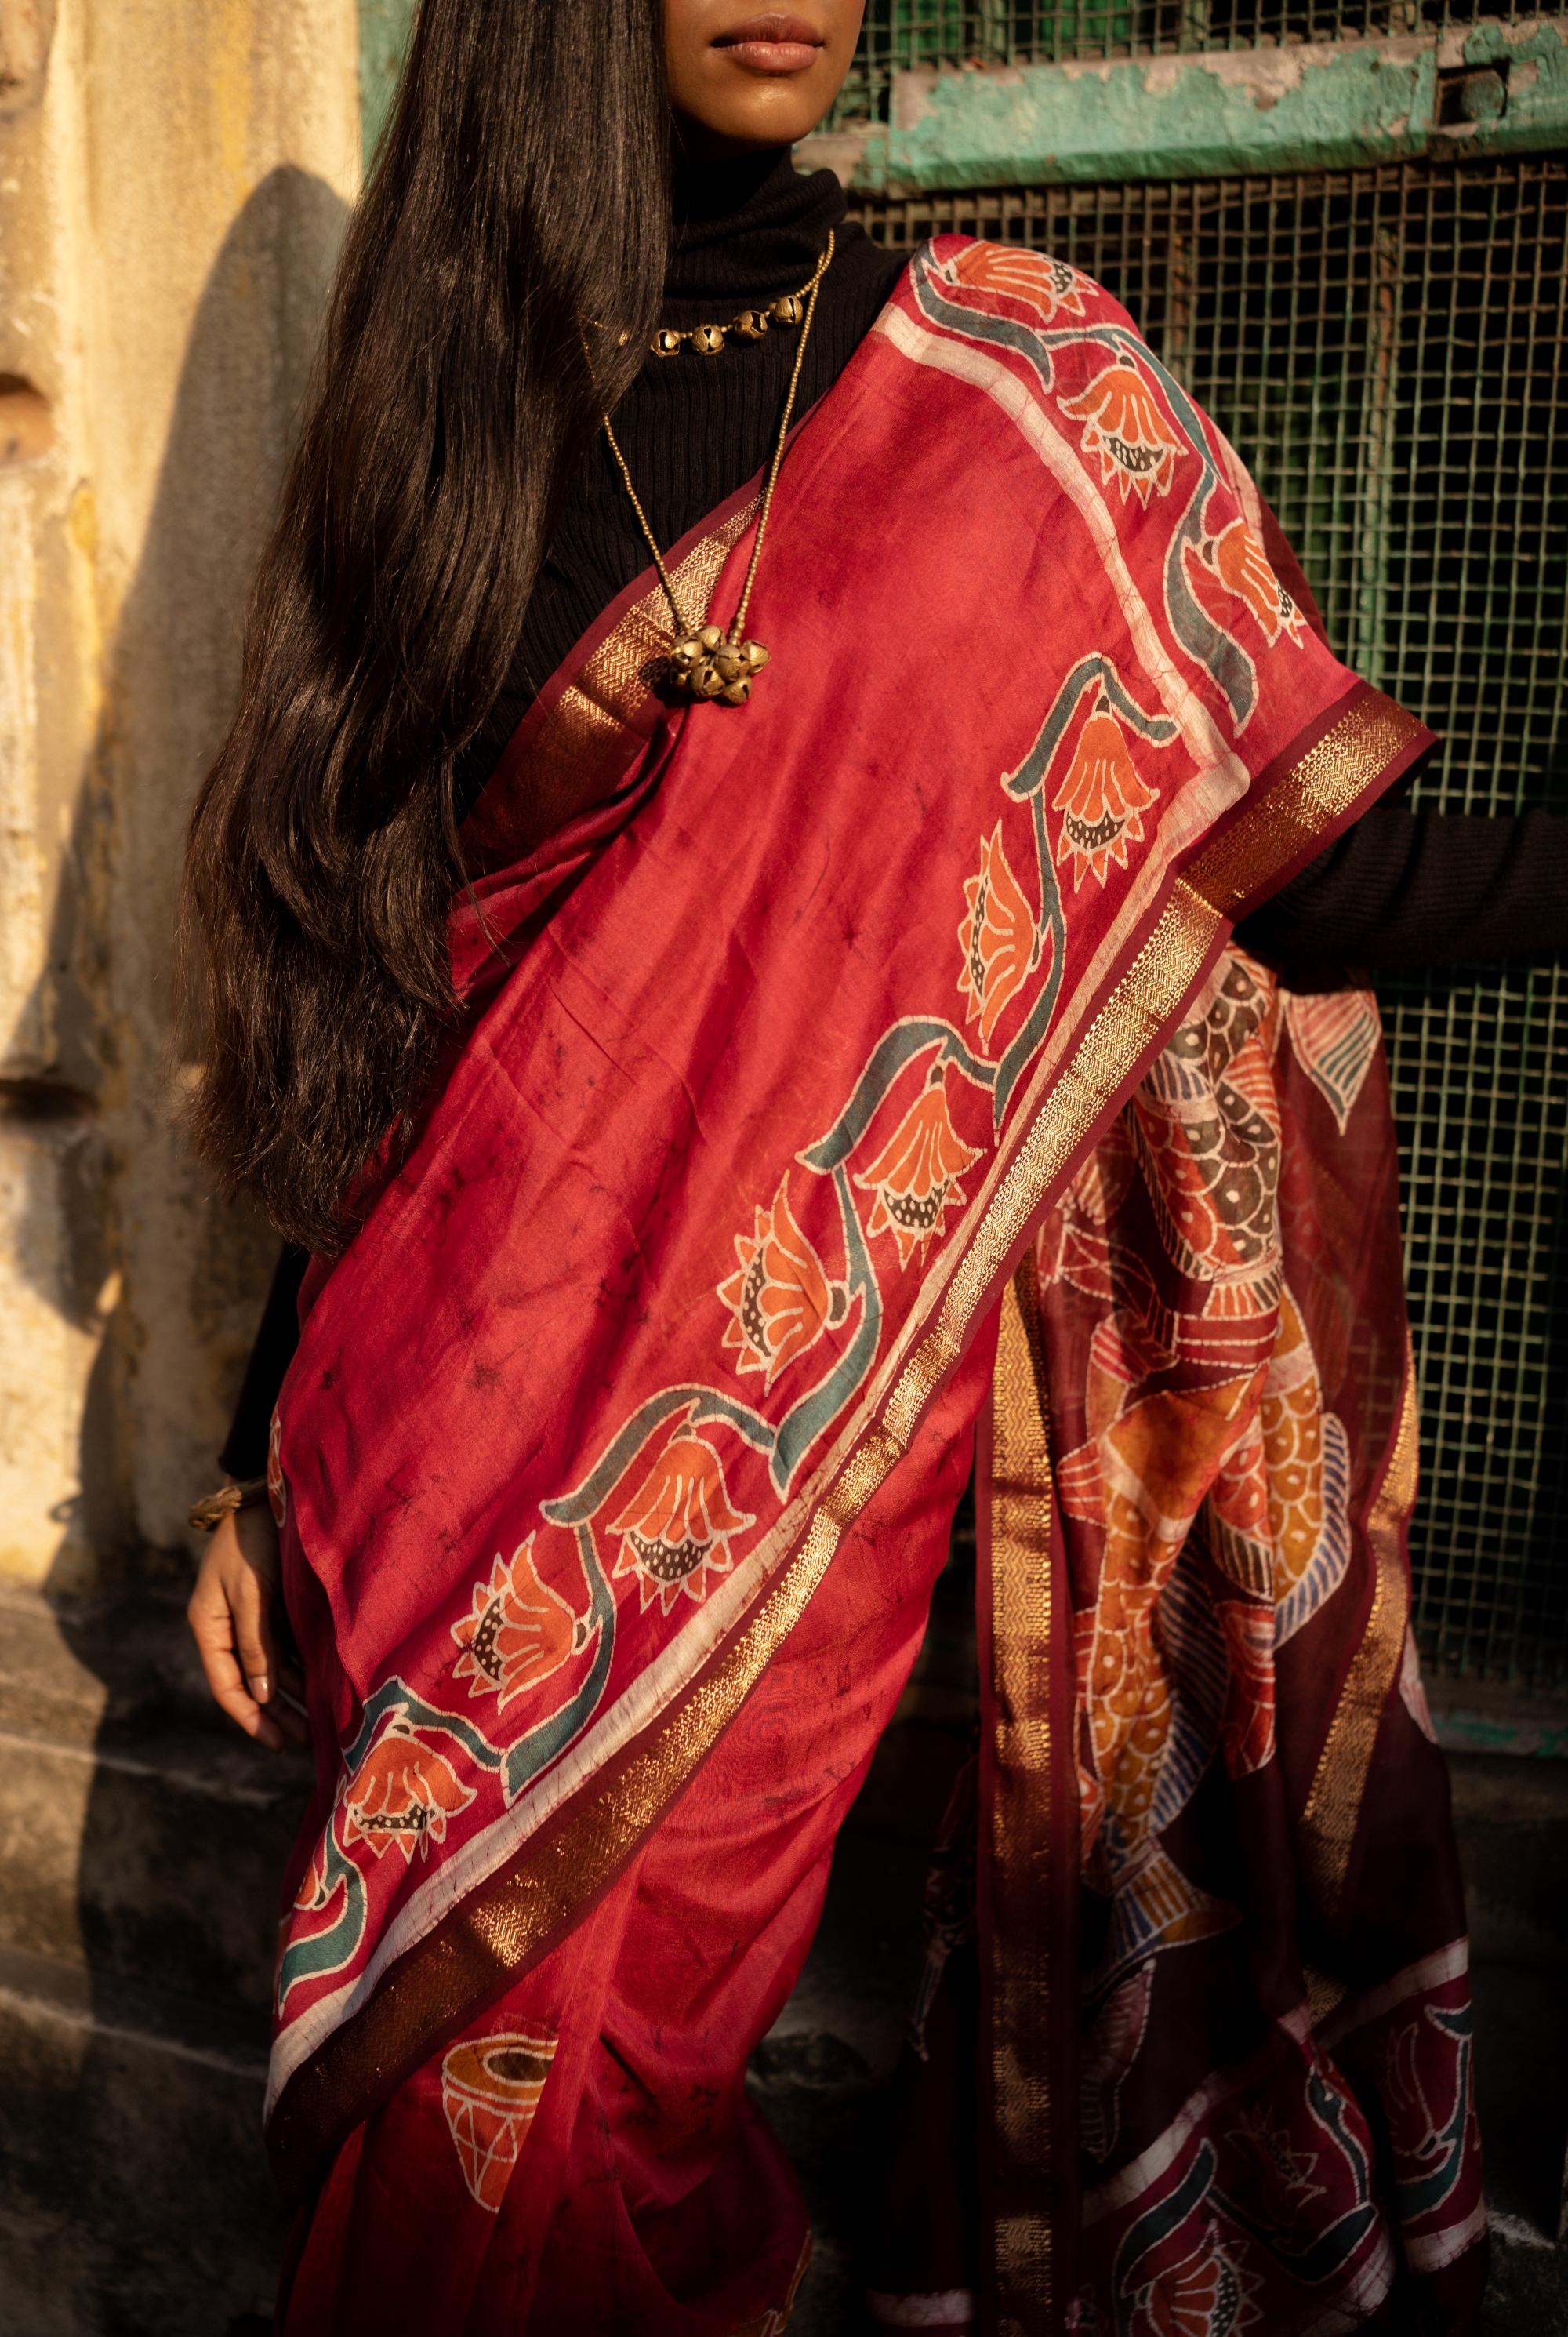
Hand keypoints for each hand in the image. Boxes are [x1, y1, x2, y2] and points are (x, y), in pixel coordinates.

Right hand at [187, 1503, 308, 1751]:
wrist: (266, 1493)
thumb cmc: (254, 1540)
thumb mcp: (253, 1592)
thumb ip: (256, 1641)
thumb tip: (260, 1695)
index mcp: (209, 1625)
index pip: (228, 1686)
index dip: (251, 1718)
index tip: (277, 1743)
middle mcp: (227, 1627)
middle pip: (252, 1684)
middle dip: (278, 1715)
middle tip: (309, 1743)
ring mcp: (251, 1617)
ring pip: (272, 1668)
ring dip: (294, 1695)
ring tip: (323, 1723)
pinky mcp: (272, 1605)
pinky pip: (286, 1646)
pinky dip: (302, 1667)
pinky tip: (325, 1684)